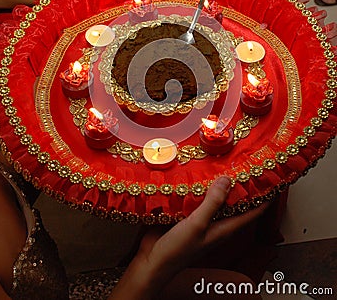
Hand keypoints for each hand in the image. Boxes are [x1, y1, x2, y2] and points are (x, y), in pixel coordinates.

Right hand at [111, 177, 267, 299]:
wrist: (151, 261)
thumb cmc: (177, 251)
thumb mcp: (198, 224)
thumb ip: (213, 202)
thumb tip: (228, 180)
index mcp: (225, 228)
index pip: (253, 212)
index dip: (265, 197)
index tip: (273, 180)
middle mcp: (216, 222)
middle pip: (235, 202)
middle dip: (243, 186)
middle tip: (248, 164)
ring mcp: (202, 218)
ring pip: (216, 198)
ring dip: (220, 184)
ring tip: (225, 164)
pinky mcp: (187, 213)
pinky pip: (198, 197)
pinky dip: (201, 186)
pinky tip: (197, 174)